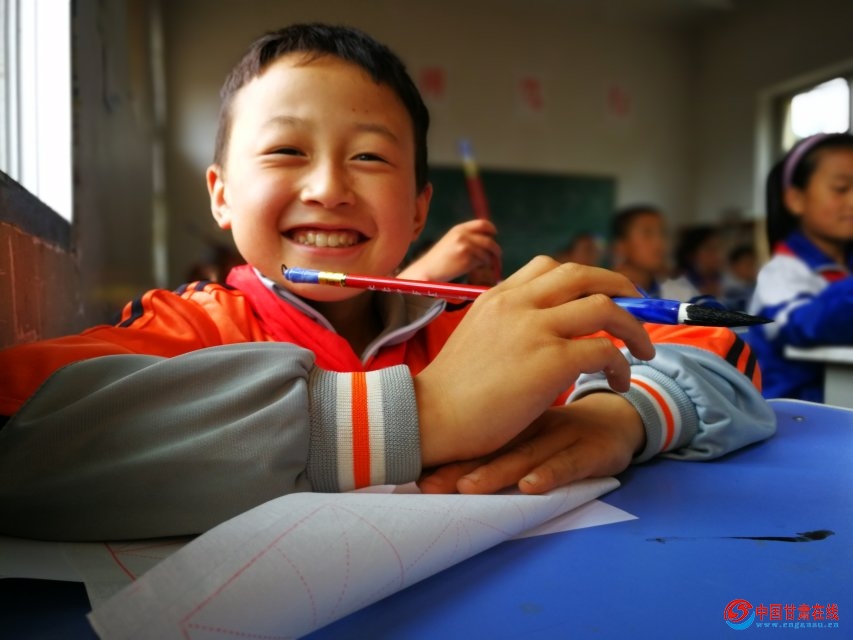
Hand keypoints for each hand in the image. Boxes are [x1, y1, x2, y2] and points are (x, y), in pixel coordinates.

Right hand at [398, 219, 500, 282]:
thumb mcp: (451, 240)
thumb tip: (488, 239)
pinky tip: (473, 268)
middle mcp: (463, 236)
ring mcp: (465, 248)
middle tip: (497, 255)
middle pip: (489, 240)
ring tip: (482, 264)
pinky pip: (481, 262)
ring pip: (486, 253)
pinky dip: (481, 266)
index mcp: (459, 229)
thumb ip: (467, 236)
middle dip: (496, 249)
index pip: (482, 224)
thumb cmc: (439, 257)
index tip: (495, 235)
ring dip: (488, 260)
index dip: (492, 229)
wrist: (428, 269)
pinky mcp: (467, 260)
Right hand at [415, 257, 654, 466]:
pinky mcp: (550, 362)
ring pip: (604, 306)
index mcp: (498, 296)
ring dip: (632, 326)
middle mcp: (518, 303)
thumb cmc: (452, 391)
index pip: (550, 267)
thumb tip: (544, 334)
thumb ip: (509, 326)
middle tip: (638, 307)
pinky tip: (618, 382)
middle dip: (620, 286)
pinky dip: (621, 364)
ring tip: (642, 350)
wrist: (430, 417)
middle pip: (583, 275)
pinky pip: (604, 350)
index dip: (585, 278)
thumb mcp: (478, 338)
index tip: (602, 295)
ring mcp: (535, 329)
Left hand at [418, 392, 644, 493]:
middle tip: (430, 485)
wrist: (620, 418)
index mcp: (516, 418)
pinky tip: (531, 487)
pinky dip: (550, 475)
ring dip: (496, 473)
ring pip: (527, 455)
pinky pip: (570, 463)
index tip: (415, 474)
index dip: (447, 455)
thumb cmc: (563, 431)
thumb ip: (494, 441)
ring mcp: (565, 435)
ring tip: (468, 488)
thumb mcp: (528, 429)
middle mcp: (536, 425)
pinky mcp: (593, 450)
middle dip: (460, 468)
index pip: (478, 436)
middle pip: (494, 446)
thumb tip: (439, 465)